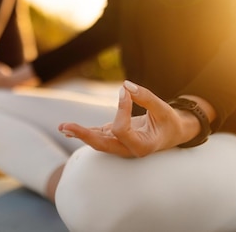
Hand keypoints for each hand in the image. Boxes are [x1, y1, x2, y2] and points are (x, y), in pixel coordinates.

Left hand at [58, 80, 199, 157]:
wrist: (173, 133)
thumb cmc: (169, 122)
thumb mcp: (163, 109)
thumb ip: (145, 97)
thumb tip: (125, 85)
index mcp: (143, 146)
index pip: (122, 130)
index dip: (121, 110)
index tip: (126, 92)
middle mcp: (128, 150)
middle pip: (102, 144)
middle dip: (84, 135)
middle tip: (66, 126)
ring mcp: (120, 146)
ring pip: (97, 141)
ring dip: (79, 133)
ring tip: (62, 127)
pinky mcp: (115, 138)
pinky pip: (97, 136)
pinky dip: (84, 131)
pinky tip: (68, 129)